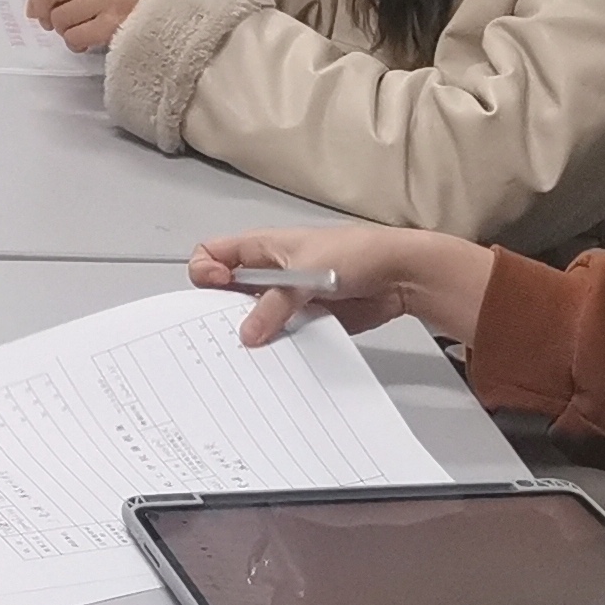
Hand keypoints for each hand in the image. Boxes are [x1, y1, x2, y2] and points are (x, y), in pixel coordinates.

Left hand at [26, 0, 162, 49]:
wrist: (185, 9)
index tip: (38, 7)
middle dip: (43, 12)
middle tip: (48, 23)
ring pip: (60, 17)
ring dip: (65, 30)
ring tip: (80, 32)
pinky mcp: (113, 22)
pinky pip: (75, 36)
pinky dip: (76, 42)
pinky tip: (86, 41)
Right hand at [189, 228, 498, 346]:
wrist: (399, 274)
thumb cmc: (354, 253)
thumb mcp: (304, 274)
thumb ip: (273, 306)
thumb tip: (246, 334)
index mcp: (261, 248)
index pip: (211, 254)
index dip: (206, 271)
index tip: (218, 290)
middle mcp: (268, 272)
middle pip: (227, 292)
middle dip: (222, 311)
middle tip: (228, 329)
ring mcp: (286, 297)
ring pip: (253, 318)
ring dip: (252, 333)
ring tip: (254, 349)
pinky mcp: (304, 319)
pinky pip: (280, 335)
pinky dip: (277, 346)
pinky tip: (279, 357)